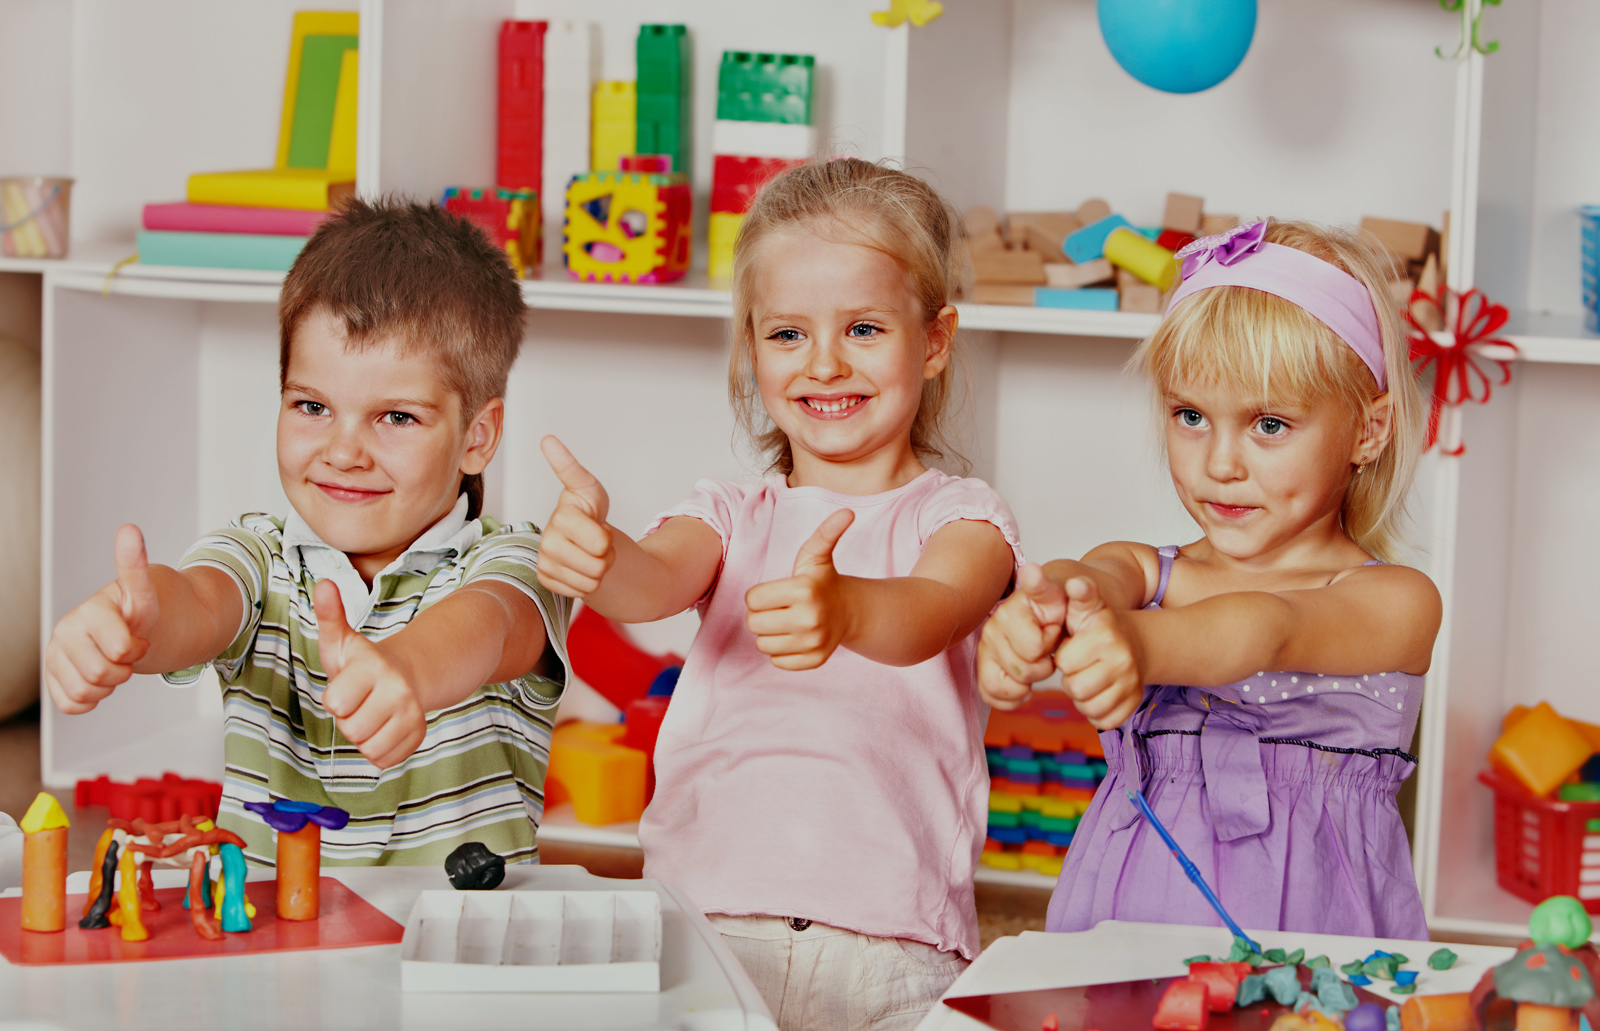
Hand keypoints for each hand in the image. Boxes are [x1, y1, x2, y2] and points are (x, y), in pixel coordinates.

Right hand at [44, 524, 159, 714]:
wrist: (134, 628)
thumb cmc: (140, 612)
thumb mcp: (144, 592)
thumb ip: (134, 566)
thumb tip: (129, 529)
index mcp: (87, 612)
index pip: (119, 649)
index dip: (137, 649)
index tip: (139, 636)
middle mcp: (65, 632)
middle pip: (102, 675)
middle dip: (125, 669)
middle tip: (129, 652)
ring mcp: (56, 655)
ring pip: (87, 692)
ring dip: (109, 685)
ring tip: (115, 663)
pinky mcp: (54, 676)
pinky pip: (72, 705)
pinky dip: (91, 699)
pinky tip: (100, 680)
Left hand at [315, 580, 427, 768]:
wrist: (408, 674)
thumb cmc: (363, 662)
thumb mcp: (342, 640)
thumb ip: (331, 615)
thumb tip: (324, 583)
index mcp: (373, 666)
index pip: (336, 703)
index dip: (336, 699)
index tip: (346, 686)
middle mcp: (397, 689)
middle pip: (352, 729)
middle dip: (349, 720)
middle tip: (359, 703)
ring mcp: (411, 712)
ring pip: (368, 747)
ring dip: (364, 736)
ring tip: (370, 715)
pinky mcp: (418, 733)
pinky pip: (384, 759)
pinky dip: (380, 749)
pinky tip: (384, 728)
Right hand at [537, 435, 614, 597]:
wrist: (583, 540)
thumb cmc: (588, 512)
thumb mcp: (589, 489)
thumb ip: (570, 468)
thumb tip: (547, 439)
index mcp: (563, 515)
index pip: (597, 537)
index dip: (603, 536)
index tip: (583, 517)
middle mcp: (548, 538)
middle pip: (599, 559)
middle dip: (607, 553)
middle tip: (598, 542)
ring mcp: (545, 559)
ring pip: (592, 578)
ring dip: (599, 568)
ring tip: (590, 553)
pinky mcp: (546, 578)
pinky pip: (581, 591)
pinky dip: (588, 583)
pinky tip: (580, 567)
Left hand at [744, 509, 855, 670]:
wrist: (851, 611)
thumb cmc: (824, 580)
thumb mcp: (818, 554)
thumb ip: (826, 532)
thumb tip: (847, 512)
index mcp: (804, 590)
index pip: (752, 600)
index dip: (759, 595)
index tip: (777, 591)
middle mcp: (810, 618)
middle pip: (754, 624)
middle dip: (761, 615)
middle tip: (779, 607)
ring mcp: (814, 642)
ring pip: (763, 645)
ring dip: (769, 634)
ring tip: (786, 622)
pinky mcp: (815, 660)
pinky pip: (777, 662)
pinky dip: (781, 651)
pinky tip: (795, 637)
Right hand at [977, 563, 1065, 709]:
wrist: (1050, 613)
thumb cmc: (1057, 605)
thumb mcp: (1058, 593)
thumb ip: (1045, 585)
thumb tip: (1032, 569)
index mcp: (1008, 613)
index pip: (1034, 648)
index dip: (1051, 642)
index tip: (1054, 627)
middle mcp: (991, 631)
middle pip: (1022, 671)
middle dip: (1044, 665)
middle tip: (1049, 648)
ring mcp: (986, 651)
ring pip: (1002, 686)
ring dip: (1027, 683)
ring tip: (1038, 665)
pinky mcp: (984, 668)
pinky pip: (990, 695)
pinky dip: (1011, 697)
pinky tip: (1026, 686)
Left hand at [1054, 577, 1143, 728]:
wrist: (1135, 643)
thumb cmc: (1098, 627)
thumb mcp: (1086, 608)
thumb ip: (1078, 595)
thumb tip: (1076, 583)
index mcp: (1105, 634)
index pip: (1064, 661)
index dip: (1063, 657)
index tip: (1073, 648)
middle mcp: (1123, 659)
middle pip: (1075, 688)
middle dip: (1071, 679)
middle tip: (1080, 666)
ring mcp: (1132, 683)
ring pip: (1089, 708)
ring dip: (1082, 698)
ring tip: (1088, 679)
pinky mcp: (1135, 703)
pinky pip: (1105, 721)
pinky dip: (1097, 712)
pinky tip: (1099, 693)